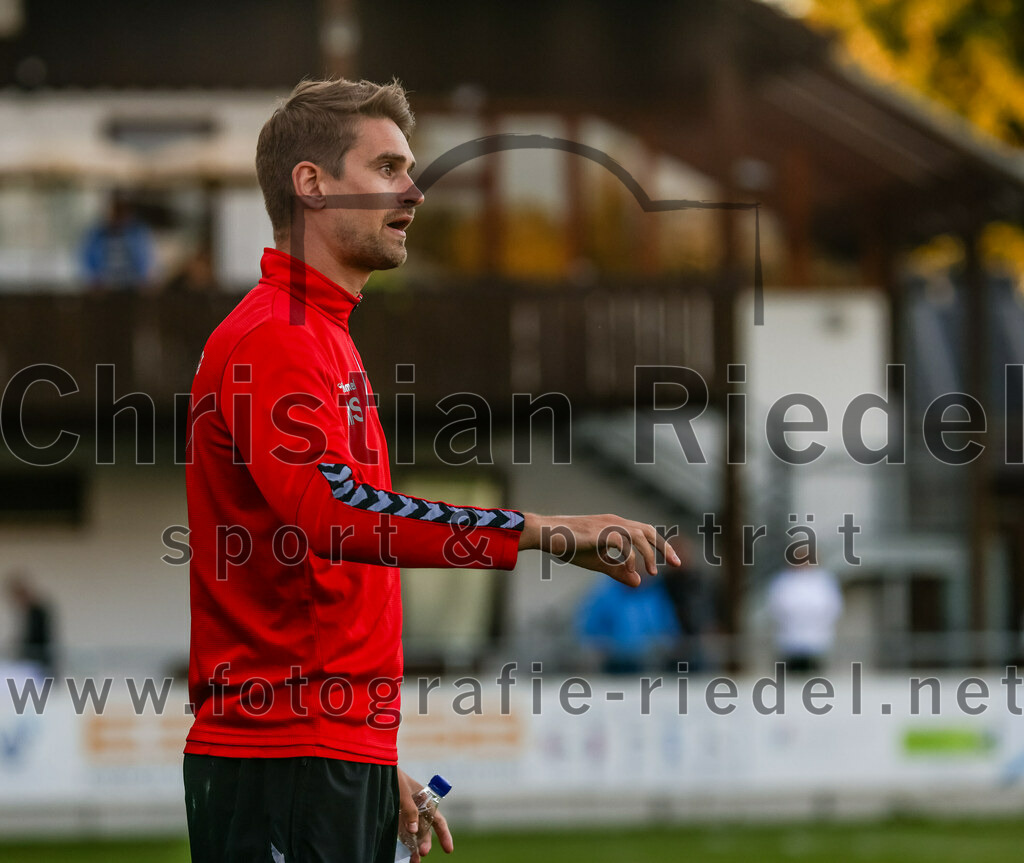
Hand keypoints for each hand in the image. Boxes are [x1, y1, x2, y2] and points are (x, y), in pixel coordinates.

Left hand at [397, 767, 453, 860]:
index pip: (438, 820)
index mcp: (425, 800)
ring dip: (415, 848)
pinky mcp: (395, 818)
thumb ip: (410, 810)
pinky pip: (401, 834)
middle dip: (426, 843)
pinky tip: (404, 855)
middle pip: (425, 831)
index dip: (444, 835)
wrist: (376, 767)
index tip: (449, 850)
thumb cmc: (393, 776)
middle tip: (423, 853)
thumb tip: (413, 830)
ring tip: (414, 861)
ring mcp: (405, 815)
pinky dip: (404, 845)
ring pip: (414, 835)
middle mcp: (417, 810)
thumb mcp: (402, 791)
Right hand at [518, 513, 679, 585]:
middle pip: (648, 530)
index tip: (674, 562)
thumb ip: (618, 571)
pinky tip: (629, 569)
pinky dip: (629, 557)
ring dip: (648, 555)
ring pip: (639, 535)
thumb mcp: (598, 562)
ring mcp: (608, 525)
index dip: (661, 546)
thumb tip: (639, 583)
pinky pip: (622, 542)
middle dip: (664, 548)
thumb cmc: (569, 546)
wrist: (547, 534)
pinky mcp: (600, 532)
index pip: (646, 532)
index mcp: (616, 525)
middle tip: (676, 564)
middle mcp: (615, 521)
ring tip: (651, 573)